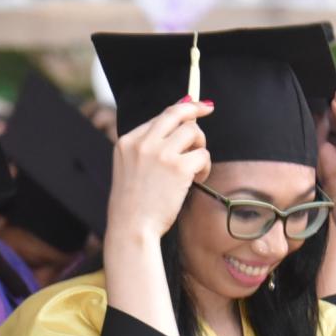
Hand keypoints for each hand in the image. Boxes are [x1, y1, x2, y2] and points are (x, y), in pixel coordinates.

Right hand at [105, 99, 212, 240]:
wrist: (130, 228)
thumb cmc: (133, 204)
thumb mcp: (130, 168)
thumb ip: (148, 146)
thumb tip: (178, 123)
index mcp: (127, 141)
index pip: (159, 116)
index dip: (180, 110)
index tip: (195, 106)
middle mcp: (142, 142)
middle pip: (177, 113)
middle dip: (196, 110)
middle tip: (208, 109)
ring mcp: (160, 153)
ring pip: (193, 132)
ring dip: (200, 147)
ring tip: (194, 168)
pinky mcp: (178, 167)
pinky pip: (203, 154)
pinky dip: (205, 167)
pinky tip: (197, 180)